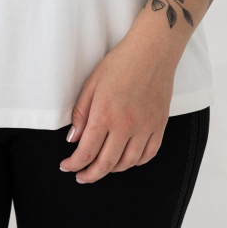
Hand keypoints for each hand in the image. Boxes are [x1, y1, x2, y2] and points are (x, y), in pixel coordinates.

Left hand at [59, 15, 177, 183]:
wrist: (152, 52)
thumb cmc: (120, 63)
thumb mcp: (92, 83)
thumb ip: (80, 113)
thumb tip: (73, 139)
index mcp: (105, 114)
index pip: (86, 151)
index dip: (74, 164)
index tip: (67, 166)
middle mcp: (125, 126)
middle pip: (106, 164)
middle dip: (90, 175)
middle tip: (81, 176)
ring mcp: (145, 128)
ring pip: (127, 163)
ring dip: (111, 170)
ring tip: (101, 166)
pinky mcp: (159, 126)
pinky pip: (148, 155)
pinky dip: (135, 162)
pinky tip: (126, 159)